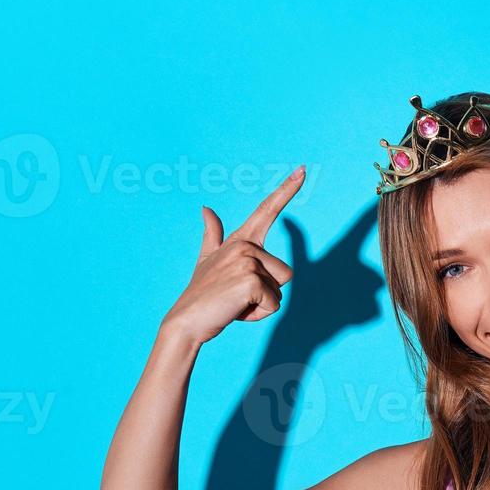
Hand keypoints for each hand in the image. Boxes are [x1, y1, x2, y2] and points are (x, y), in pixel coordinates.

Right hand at [161, 165, 304, 344]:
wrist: (187, 320)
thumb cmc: (202, 293)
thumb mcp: (207, 259)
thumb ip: (212, 234)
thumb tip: (206, 208)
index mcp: (240, 240)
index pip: (267, 209)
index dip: (286, 189)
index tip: (303, 169)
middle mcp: (245, 245)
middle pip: (284, 273)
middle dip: (267, 292)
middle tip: (237, 296)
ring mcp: (248, 261)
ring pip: (280, 289)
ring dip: (263, 303)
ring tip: (236, 302)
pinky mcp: (252, 281)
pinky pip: (274, 304)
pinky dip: (259, 314)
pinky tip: (236, 310)